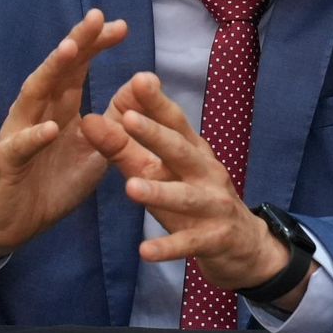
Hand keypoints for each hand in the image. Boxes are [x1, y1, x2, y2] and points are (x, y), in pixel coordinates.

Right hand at [0, 10, 127, 282]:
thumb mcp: (97, 151)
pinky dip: (34, 137)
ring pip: (33, 97)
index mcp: (59, 108)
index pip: (77, 69)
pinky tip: (50, 126)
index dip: (96, 46)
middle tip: (96, 17)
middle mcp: (36, 113)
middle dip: (76, 43)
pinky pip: (20, 148)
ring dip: (51, 72)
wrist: (18, 223)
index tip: (121, 26)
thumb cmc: (56, 182)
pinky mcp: (8, 166)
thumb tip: (141, 87)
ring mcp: (19, 136)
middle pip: (56, 71)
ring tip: (70, 49)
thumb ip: (116, 121)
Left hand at [83, 72, 311, 308]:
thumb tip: (90, 118)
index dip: (156, 102)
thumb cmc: (195, 199)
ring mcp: (213, 205)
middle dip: (155, 134)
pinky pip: (189, 243)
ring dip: (160, 192)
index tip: (137, 79)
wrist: (243, 245)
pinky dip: (168, 247)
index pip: (175, 122)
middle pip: (180, 151)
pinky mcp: (214, 238)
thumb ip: (127, 148)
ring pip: (185, 197)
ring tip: (131, 188)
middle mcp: (206, 172)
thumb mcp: (163, 172)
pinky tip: (145, 252)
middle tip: (126, 118)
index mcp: (193, 151)